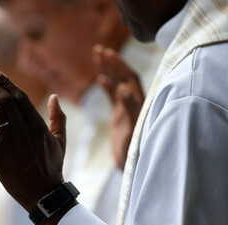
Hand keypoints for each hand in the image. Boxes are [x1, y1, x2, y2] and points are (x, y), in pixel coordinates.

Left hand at [0, 69, 68, 220]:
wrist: (43, 193)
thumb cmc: (52, 166)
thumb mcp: (60, 140)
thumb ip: (58, 118)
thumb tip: (54, 97)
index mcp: (38, 125)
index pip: (19, 97)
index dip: (5, 83)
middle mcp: (24, 129)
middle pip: (4, 100)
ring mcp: (10, 141)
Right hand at [93, 45, 143, 170]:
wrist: (131, 164)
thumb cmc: (134, 149)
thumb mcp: (132, 129)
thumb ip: (131, 109)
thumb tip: (124, 88)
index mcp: (138, 102)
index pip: (129, 77)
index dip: (119, 65)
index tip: (108, 53)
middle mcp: (133, 102)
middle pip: (121, 77)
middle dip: (111, 63)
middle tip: (99, 50)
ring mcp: (125, 108)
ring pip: (115, 84)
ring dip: (107, 71)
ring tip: (97, 58)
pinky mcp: (119, 115)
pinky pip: (112, 97)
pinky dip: (105, 87)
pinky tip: (99, 80)